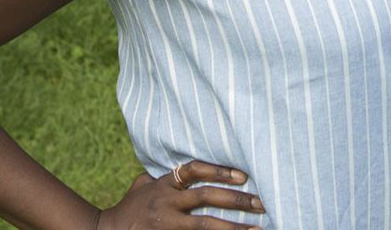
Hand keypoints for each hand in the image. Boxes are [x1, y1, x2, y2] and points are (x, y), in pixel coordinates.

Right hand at [94, 160, 262, 229]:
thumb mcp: (143, 186)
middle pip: (205, 198)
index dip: (219, 170)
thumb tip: (187, 166)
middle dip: (236, 200)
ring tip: (257, 228)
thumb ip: (164, 176)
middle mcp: (166, 204)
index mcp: (163, 185)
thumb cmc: (129, 207)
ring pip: (204, 225)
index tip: (243, 175)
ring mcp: (166, 224)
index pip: (194, 171)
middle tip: (261, 202)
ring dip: (233, 228)